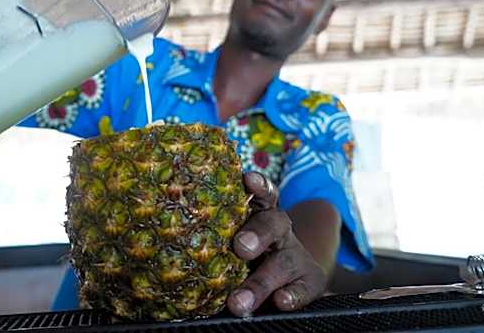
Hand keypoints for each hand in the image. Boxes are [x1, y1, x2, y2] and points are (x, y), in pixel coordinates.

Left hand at [226, 172, 326, 315]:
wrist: (284, 280)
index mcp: (259, 214)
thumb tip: (173, 250)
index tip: (247, 179)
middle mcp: (279, 230)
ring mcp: (296, 255)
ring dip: (261, 282)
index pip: (262, 194)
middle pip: (273, 223)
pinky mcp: (310, 280)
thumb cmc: (243, 258)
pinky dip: (292, 295)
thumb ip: (215, 241)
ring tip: (239, 302)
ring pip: (283, 262)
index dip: (258, 185)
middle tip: (240, 248)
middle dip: (258, 233)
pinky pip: (304, 287)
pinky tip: (280, 301)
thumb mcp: (229, 243)